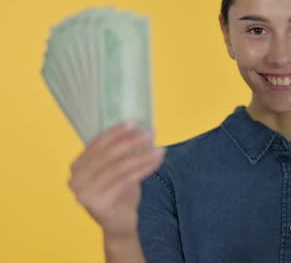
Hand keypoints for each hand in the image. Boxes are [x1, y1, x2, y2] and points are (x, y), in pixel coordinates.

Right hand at [68, 121, 166, 238]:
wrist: (119, 224)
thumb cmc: (119, 193)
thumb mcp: (117, 169)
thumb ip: (120, 152)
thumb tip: (138, 128)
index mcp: (76, 167)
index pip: (97, 144)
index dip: (116, 132)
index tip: (134, 122)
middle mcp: (75, 180)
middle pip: (108, 155)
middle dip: (132, 142)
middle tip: (151, 133)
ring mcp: (84, 194)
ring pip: (119, 167)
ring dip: (142, 156)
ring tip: (159, 149)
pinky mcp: (98, 204)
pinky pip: (126, 181)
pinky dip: (143, 168)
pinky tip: (156, 162)